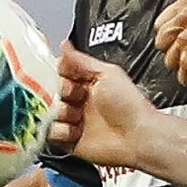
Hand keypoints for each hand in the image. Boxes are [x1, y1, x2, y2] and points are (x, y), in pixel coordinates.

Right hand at [48, 46, 162, 170]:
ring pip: (48, 113)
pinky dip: (59, 131)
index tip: (65, 77)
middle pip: (51, 92)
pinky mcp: (71, 140)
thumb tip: (64, 45)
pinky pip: (52, 134)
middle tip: (71, 96)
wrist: (137, 136)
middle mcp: (79, 101)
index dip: (59, 74)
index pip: (60, 74)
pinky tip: (74, 130)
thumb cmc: (129, 105)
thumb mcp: (107, 73)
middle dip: (57, 93)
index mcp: (87, 83)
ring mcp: (75, 121)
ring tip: (75, 114)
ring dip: (59, 112)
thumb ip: (82, 60)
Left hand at [152, 0, 186, 90]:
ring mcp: (185, 40)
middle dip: (174, 51)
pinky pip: (181, 76)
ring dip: (184, 66)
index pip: (160, 23)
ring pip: (169, 61)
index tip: (181, 41)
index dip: (171, 36)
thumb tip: (176, 22)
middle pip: (161, 42)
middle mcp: (184, 19)